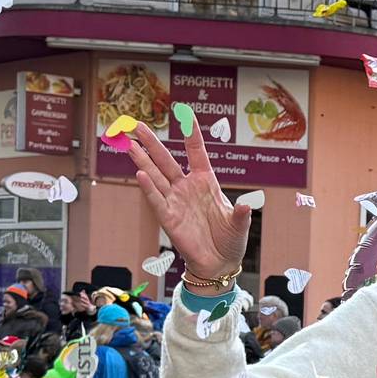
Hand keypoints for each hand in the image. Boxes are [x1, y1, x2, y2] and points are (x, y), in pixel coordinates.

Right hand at [129, 124, 255, 277]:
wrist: (219, 264)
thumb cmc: (230, 240)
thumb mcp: (239, 225)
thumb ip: (241, 214)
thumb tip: (247, 206)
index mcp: (206, 182)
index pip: (196, 152)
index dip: (191, 133)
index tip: (185, 113)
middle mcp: (187, 187)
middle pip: (166, 160)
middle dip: (151, 142)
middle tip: (136, 124)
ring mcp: (175, 201)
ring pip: (156, 176)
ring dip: (142, 160)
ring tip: (129, 144)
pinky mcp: (169, 218)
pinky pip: (157, 200)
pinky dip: (149, 188)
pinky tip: (140, 174)